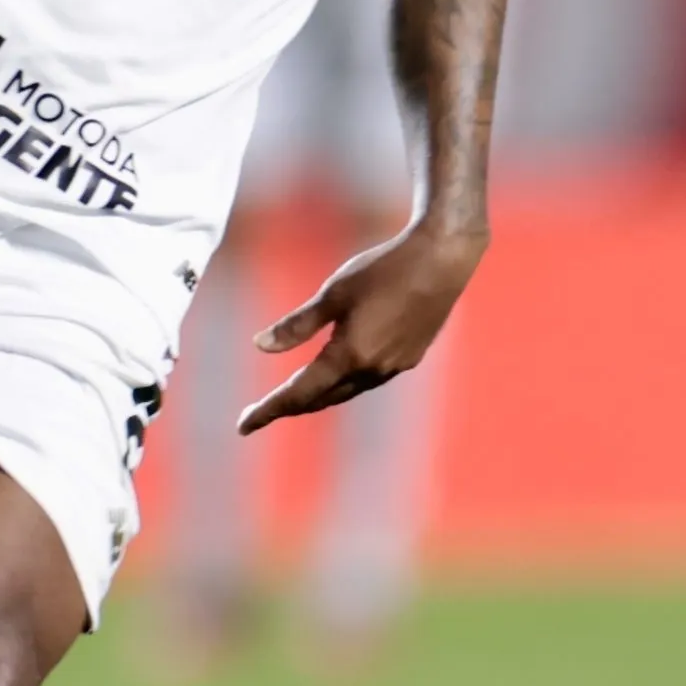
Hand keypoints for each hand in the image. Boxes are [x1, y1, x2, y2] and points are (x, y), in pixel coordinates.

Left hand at [236, 227, 486, 433]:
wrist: (442, 260)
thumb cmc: (384, 269)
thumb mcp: (333, 292)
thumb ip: (298, 324)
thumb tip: (259, 346)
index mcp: (349, 356)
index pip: (299, 392)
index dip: (269, 410)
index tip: (244, 425)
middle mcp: (372, 370)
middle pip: (322, 398)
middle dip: (289, 406)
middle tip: (260, 413)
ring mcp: (394, 366)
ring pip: (347, 391)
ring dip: (318, 397)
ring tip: (293, 397)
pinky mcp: (410, 357)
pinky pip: (368, 380)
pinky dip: (344, 383)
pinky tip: (339, 372)